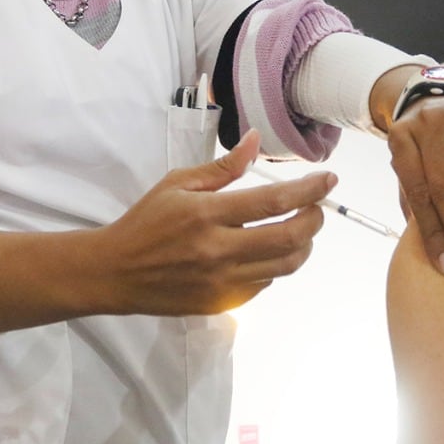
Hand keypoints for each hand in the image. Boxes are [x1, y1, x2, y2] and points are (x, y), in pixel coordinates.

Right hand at [91, 129, 335, 314]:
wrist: (115, 272)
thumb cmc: (145, 223)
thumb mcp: (178, 184)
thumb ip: (222, 167)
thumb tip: (255, 140)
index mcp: (207, 215)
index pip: (274, 202)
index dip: (309, 190)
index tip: (328, 180)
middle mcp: (218, 251)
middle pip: (290, 238)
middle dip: (315, 219)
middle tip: (317, 206)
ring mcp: (222, 282)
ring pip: (285, 266)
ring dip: (303, 245)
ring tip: (300, 228)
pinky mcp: (222, 302)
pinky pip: (265, 284)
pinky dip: (276, 265)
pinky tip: (268, 250)